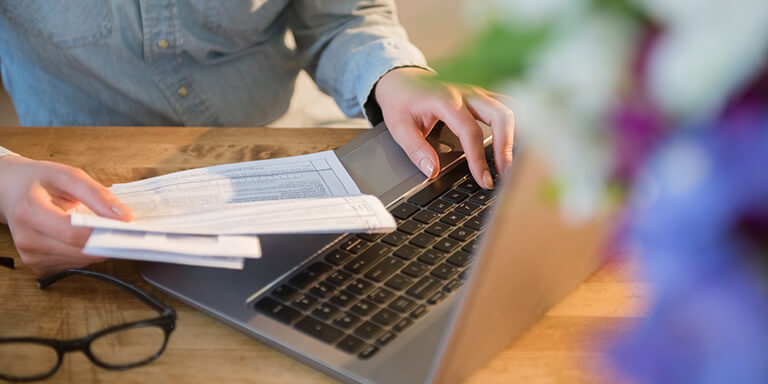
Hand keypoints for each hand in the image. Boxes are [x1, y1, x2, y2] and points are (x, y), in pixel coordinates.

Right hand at [0, 155, 132, 275]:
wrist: (11, 191)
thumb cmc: (39, 180)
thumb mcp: (68, 176)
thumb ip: (98, 195)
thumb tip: (124, 217)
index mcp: (30, 211)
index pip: (72, 232)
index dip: (103, 233)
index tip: (127, 229)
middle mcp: (27, 238)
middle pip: (79, 250)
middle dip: (107, 242)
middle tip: (126, 231)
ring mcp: (30, 255)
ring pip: (80, 261)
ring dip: (98, 249)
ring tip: (103, 230)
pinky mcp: (38, 266)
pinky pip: (74, 265)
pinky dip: (86, 253)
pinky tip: (85, 238)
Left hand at [374, 67, 514, 188]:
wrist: (401, 78)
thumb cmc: (401, 100)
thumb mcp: (399, 126)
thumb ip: (415, 149)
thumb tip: (433, 171)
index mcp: (445, 99)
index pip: (470, 131)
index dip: (478, 158)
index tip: (484, 180)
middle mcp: (466, 92)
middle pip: (500, 115)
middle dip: (506, 146)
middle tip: (505, 173)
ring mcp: (478, 91)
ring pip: (509, 108)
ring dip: (517, 134)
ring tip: (514, 162)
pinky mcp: (484, 94)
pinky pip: (507, 105)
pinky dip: (516, 124)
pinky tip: (517, 144)